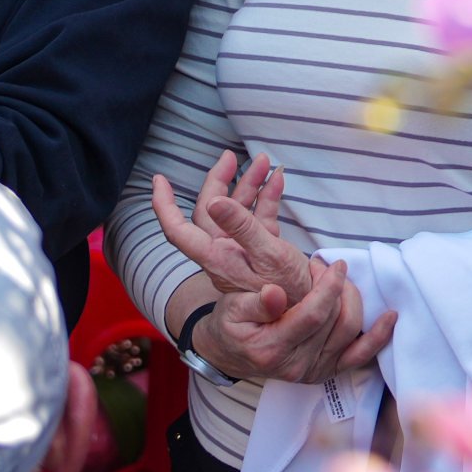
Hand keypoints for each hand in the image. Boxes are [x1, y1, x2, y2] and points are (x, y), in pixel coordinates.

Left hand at [150, 154, 319, 297]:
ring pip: (238, 210)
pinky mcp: (264, 250)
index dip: (164, 205)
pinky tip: (278, 180)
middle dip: (220, 180)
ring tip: (264, 161)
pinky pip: (260, 218)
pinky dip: (268, 198)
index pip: (178, 229)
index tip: (159, 180)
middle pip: (212, 209)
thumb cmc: (290, 292)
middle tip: (230, 157)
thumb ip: (242, 226)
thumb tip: (214, 201)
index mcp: (217, 256)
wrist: (311, 314)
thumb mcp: (268, 256)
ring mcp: (244, 250)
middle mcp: (226, 252)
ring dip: (249, 184)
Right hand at [196, 256, 394, 390]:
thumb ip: (255, 303)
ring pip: (350, 332)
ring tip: (340, 281)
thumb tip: (275, 294)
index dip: (329, 287)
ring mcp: (314, 372)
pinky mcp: (327, 372)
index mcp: (272, 348)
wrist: (231, 353)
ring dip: (353, 301)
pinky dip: (378, 337)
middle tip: (327, 267)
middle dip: (338, 288)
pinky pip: (360, 357)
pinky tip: (390, 316)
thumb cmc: (231, 325)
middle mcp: (297, 366)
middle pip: (335, 321)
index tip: (333, 264)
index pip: (313, 315)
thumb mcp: (231, 308)